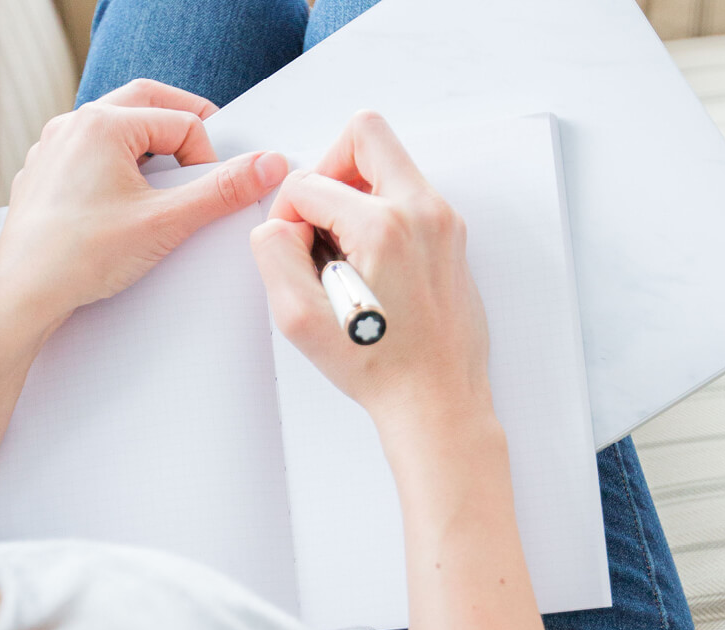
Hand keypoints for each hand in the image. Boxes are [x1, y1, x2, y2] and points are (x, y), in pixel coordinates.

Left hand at [0, 79, 287, 329]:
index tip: (210, 191)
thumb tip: (267, 165)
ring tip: (165, 182)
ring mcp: (52, 148)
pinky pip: (89, 152)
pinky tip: (125, 202)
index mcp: (102, 124)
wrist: (21, 295)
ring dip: (148, 145)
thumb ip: (221, 191)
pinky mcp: (43, 174)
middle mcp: (72, 125)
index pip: (181, 121)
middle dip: (182, 125)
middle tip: (206, 154)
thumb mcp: (166, 222)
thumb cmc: (79, 257)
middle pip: (145, 102)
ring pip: (114, 127)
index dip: (207, 156)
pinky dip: (117, 165)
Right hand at [250, 111, 492, 444]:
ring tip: (342, 248)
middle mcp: (423, 211)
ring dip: (353, 191)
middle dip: (327, 167)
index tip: (294, 250)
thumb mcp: (299, 319)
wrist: (436, 401)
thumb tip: (280, 223)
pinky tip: (367, 262)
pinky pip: (407, 194)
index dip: (285, 213)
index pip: (309, 183)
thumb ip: (273, 252)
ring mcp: (444, 221)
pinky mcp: (451, 236)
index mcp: (384, 226)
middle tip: (318, 216)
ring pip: (388, 162)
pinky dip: (378, 212)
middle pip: (365, 133)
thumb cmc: (380, 367)